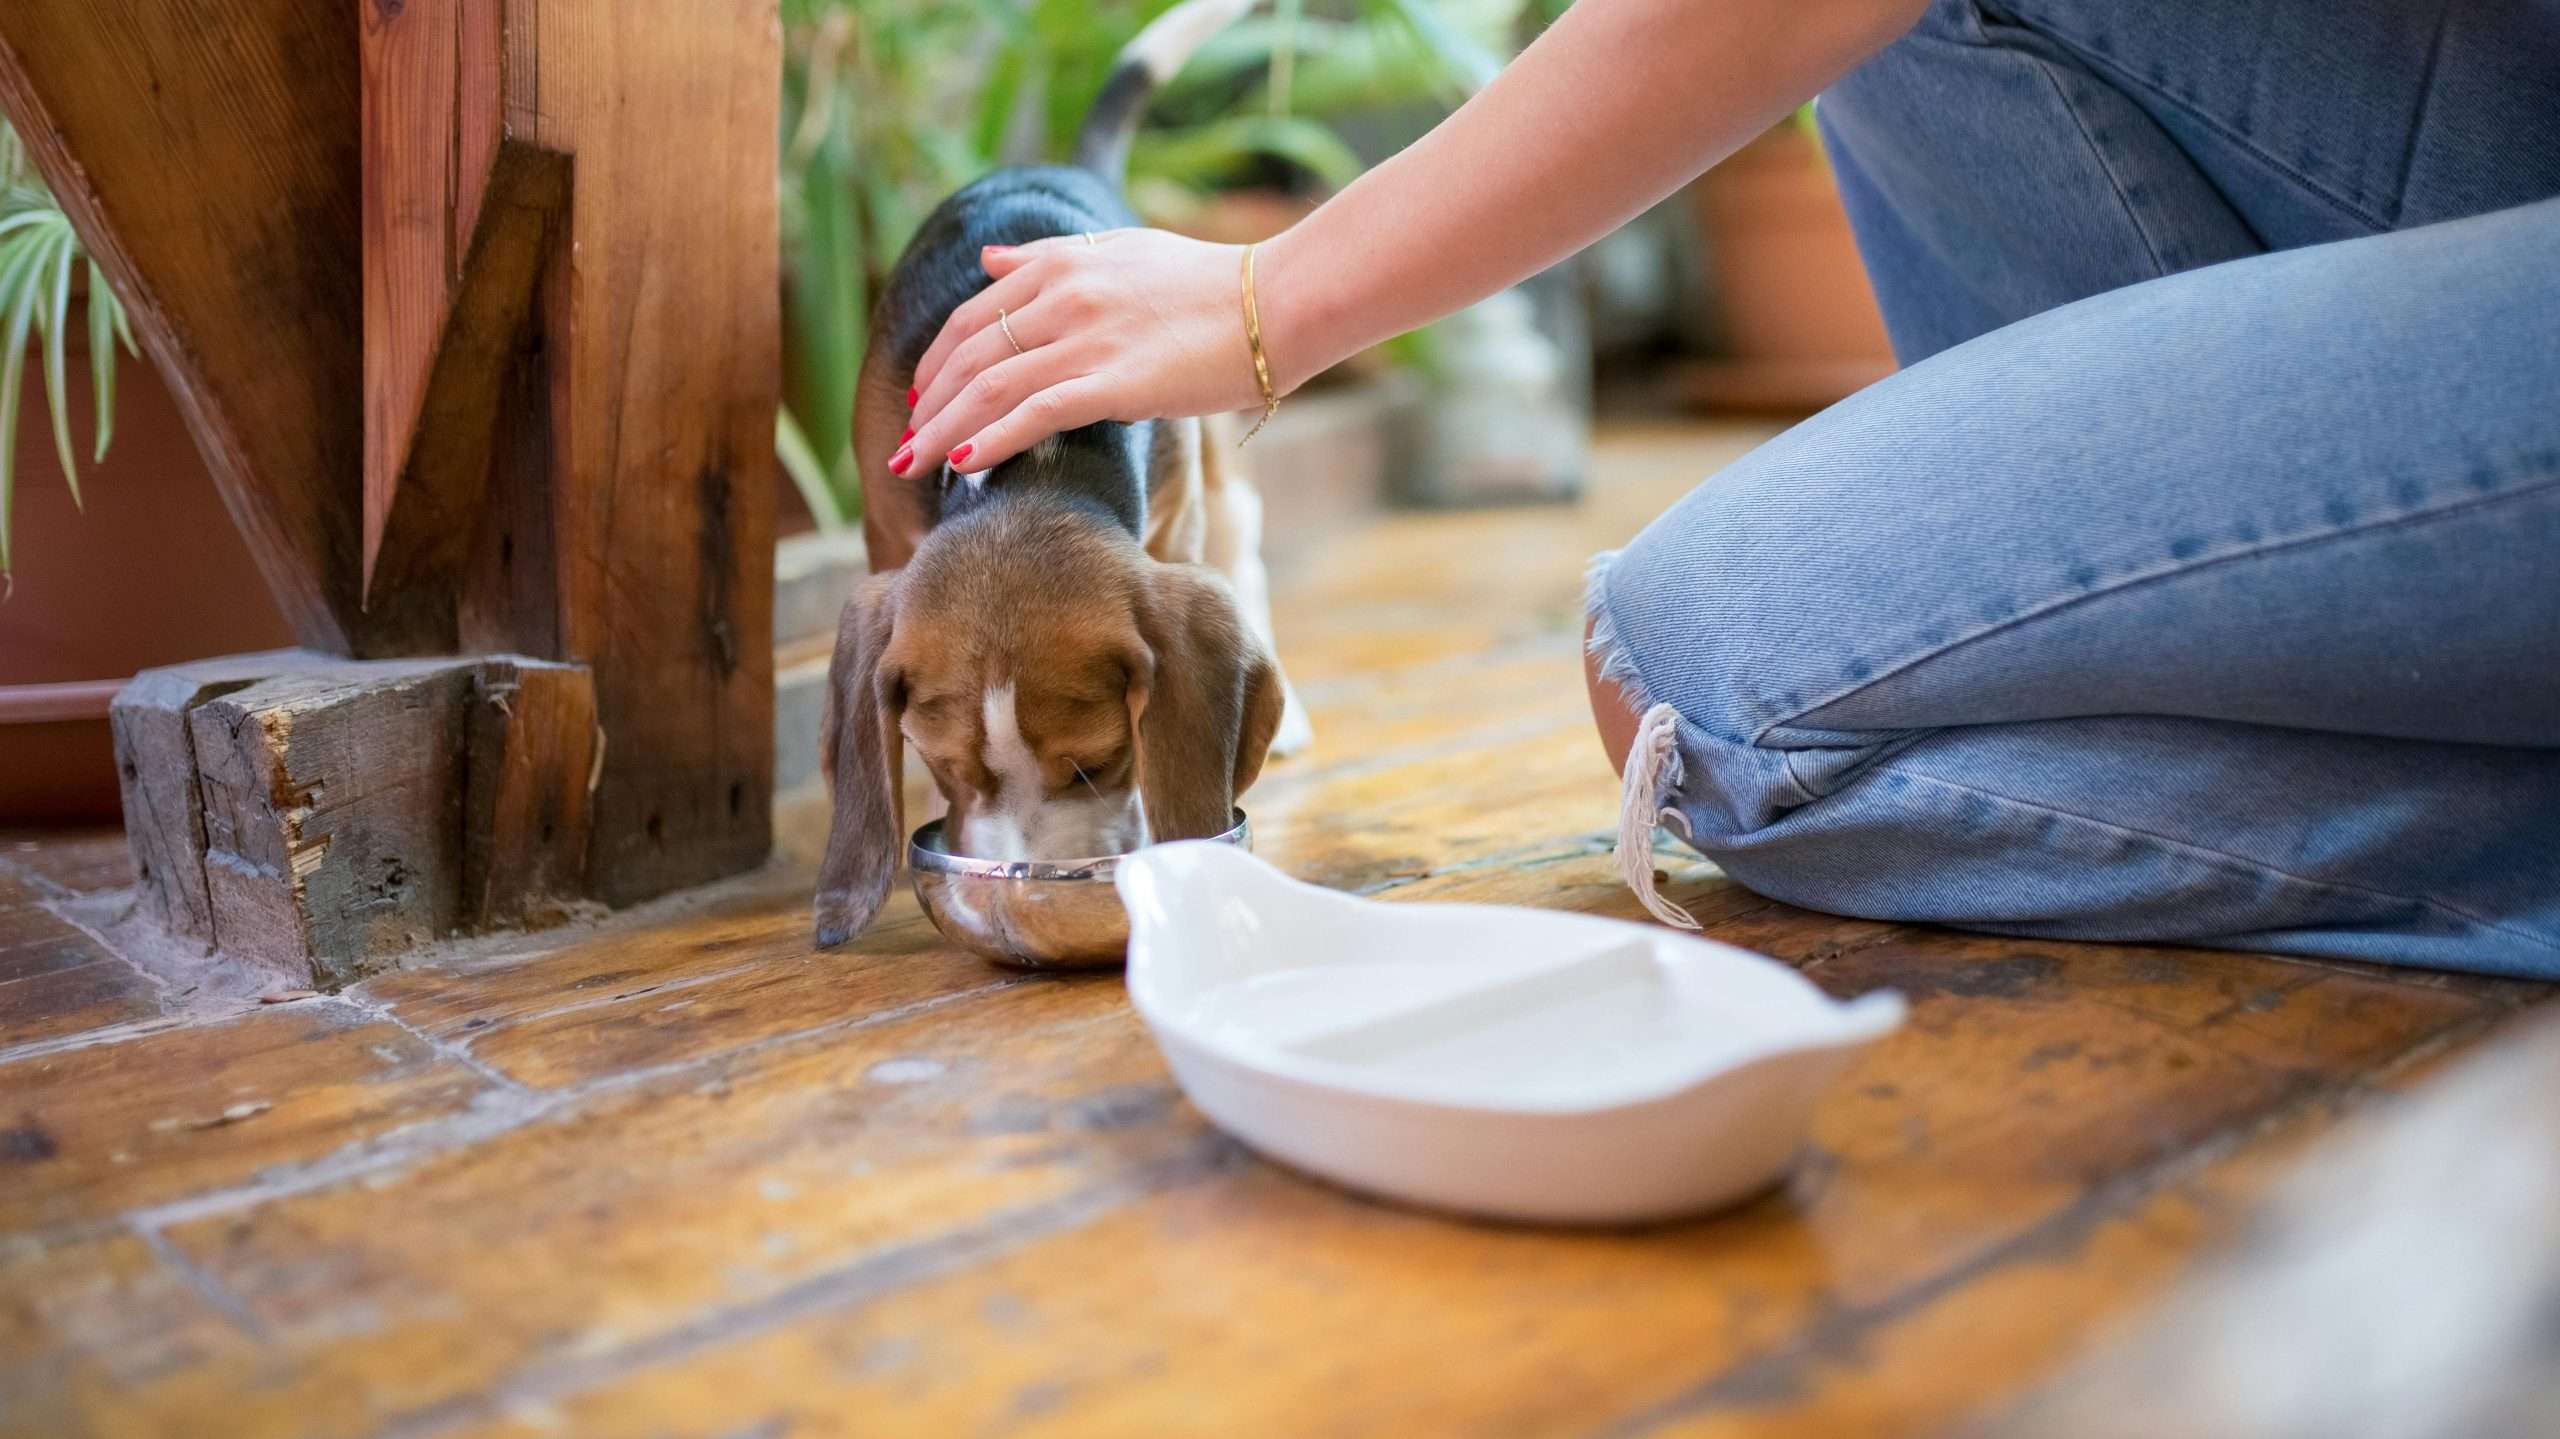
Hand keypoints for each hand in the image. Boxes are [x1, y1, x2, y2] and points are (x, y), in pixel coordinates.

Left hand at [896, 228, 1288, 478]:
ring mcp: (1086, 337)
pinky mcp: (1114, 380)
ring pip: (990, 387)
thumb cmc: (1210, 284)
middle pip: (970, 354)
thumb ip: (1049, 254)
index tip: (923, 399)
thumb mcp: (1121, 248)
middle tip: (903, 446)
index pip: (974, 316)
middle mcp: (1063, 295)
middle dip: (929, 405)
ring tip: (912, 466)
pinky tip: (963, 465)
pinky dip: (990, 438)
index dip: (938, 362)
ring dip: (943, 430)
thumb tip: (989, 260)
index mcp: (1061, 263)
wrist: (1277, 301)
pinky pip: (1034, 413)